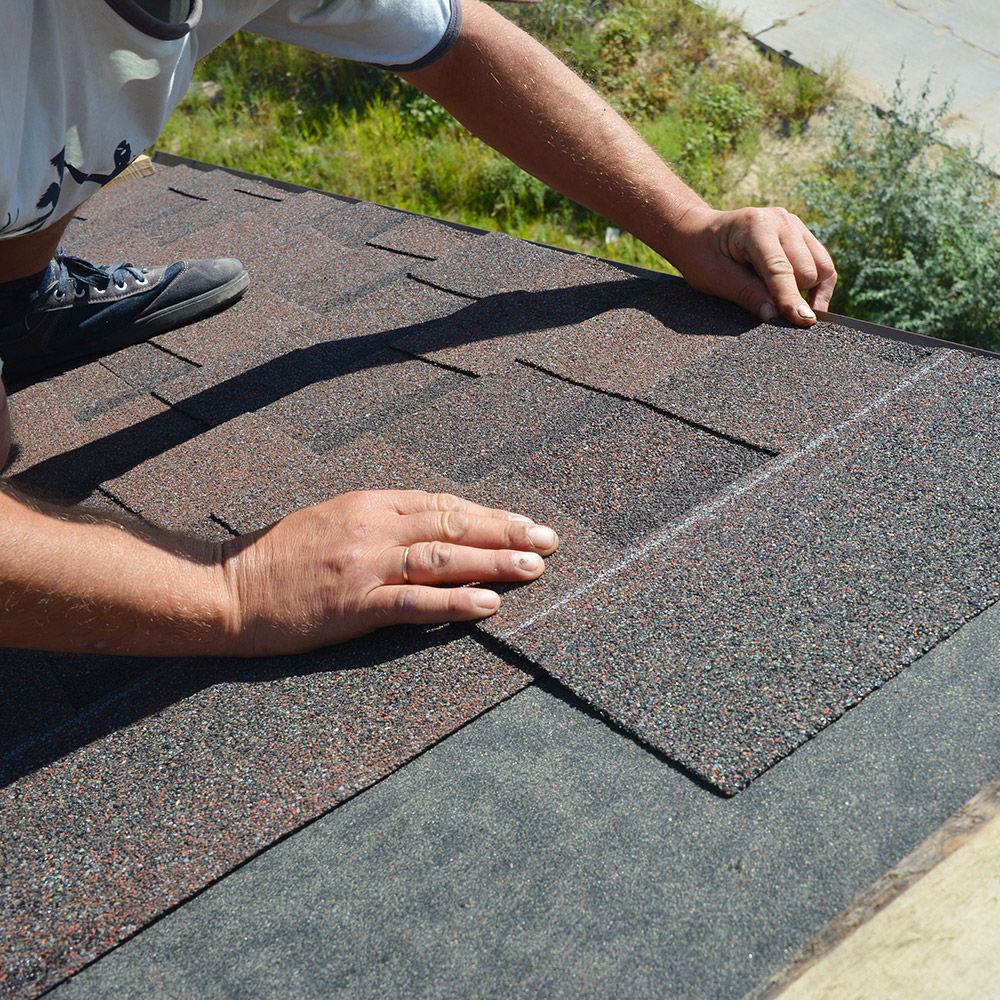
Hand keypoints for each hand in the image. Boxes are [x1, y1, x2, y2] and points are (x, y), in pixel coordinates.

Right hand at [220, 490, 558, 655]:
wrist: (228, 587)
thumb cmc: (280, 556)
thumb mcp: (334, 519)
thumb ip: (382, 520)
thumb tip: (434, 528)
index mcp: (370, 504)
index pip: (443, 505)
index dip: (489, 515)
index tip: (526, 522)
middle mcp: (374, 528)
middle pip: (453, 525)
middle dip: (506, 533)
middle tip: (549, 541)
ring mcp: (365, 566)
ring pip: (442, 559)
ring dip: (494, 563)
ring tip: (534, 568)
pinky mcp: (354, 605)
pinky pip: (414, 602)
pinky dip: (454, 603)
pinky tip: (487, 605)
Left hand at [673, 205, 836, 327]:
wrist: (697, 231)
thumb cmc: (701, 254)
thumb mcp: (714, 278)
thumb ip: (746, 294)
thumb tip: (775, 315)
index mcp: (756, 228)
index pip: (781, 269)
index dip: (791, 298)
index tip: (803, 320)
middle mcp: (780, 221)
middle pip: (808, 269)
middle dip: (796, 295)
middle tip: (773, 309)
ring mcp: (793, 224)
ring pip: (822, 266)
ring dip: (810, 290)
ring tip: (788, 305)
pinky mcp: (800, 233)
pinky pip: (822, 262)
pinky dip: (816, 283)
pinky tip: (803, 299)